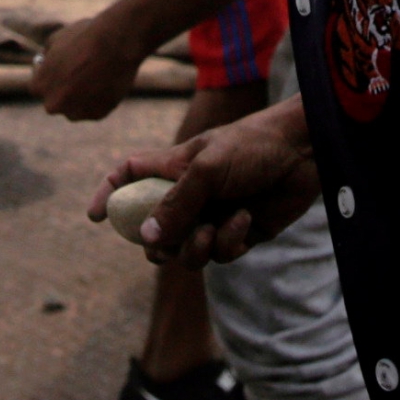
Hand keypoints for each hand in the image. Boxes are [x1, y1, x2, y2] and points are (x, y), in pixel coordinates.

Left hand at [31, 11, 150, 121]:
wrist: (114, 44)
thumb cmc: (85, 37)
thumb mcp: (57, 39)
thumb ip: (48, 55)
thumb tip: (47, 60)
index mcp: (39, 86)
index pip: (38, 85)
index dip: (49, 75)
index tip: (59, 68)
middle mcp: (53, 104)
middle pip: (56, 100)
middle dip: (65, 89)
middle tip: (78, 75)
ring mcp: (75, 112)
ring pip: (76, 107)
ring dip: (82, 97)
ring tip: (96, 76)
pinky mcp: (96, 115)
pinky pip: (95, 108)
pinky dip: (99, 99)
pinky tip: (107, 82)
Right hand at [90, 101, 320, 268]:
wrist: (305, 152)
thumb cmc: (253, 145)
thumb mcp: (207, 168)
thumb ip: (176, 204)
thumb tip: (147, 240)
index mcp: (173, 167)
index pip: (129, 177)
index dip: (108, 194)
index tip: (94, 218)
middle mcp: (190, 193)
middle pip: (154, 232)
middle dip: (161, 243)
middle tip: (175, 238)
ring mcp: (213, 214)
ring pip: (185, 252)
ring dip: (196, 248)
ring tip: (215, 230)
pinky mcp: (240, 233)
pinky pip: (220, 255)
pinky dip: (229, 243)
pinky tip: (246, 220)